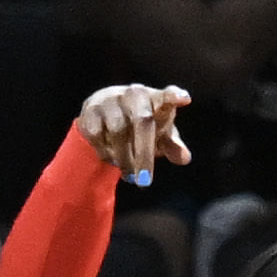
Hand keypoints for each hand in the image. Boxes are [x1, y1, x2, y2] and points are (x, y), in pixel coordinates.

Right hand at [78, 81, 193, 179]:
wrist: (104, 111)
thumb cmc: (140, 124)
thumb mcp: (159, 134)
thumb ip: (172, 145)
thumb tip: (184, 158)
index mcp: (156, 99)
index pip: (167, 95)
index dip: (175, 96)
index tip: (184, 99)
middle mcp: (134, 94)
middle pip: (142, 122)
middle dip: (144, 155)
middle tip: (145, 182)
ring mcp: (111, 99)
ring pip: (118, 131)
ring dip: (124, 158)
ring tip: (128, 175)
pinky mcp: (91, 110)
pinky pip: (97, 135)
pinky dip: (104, 151)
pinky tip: (110, 157)